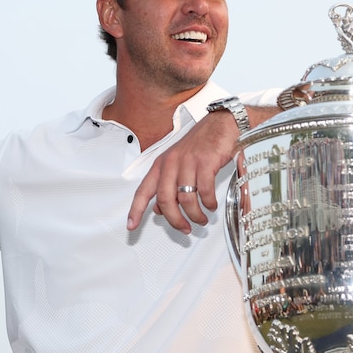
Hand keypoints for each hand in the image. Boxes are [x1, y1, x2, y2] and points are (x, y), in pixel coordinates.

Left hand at [127, 111, 238, 233]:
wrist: (221, 123)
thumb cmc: (201, 144)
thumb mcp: (178, 163)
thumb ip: (166, 185)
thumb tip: (158, 209)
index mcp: (161, 164)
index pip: (143, 190)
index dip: (136, 210)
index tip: (131, 225)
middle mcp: (171, 163)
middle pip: (165, 199)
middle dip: (175, 220)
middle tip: (185, 229)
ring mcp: (188, 162)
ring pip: (185, 199)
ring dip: (195, 214)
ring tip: (202, 219)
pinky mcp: (205, 162)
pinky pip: (205, 191)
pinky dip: (209, 203)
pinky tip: (211, 205)